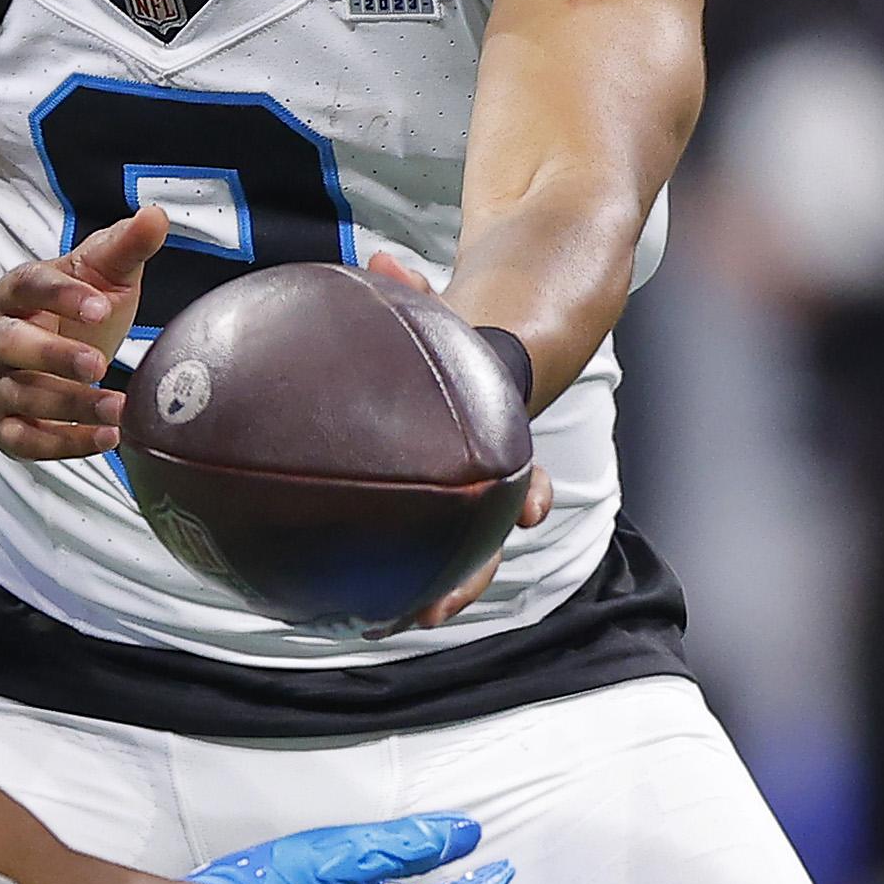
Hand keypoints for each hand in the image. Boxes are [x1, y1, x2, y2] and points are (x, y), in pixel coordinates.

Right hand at [0, 210, 165, 459]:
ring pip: (21, 396)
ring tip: (118, 408)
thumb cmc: (65, 316)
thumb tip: (155, 215)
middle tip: (98, 365)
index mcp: (16, 294)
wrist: (21, 366)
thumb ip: (123, 247)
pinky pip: (27, 441)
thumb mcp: (95, 277)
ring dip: (70, 406)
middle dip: (53, 356)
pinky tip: (106, 439)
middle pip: (11, 346)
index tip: (100, 305)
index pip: (29, 286)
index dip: (60, 296)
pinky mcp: (5, 426)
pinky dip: (65, 444)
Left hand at [355, 250, 550, 636]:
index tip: (531, 515)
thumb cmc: (458, 340)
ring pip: (459, 553)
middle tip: (437, 609)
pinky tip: (351, 595)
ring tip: (398, 621)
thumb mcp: (445, 315)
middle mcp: (489, 478)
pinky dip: (397, 567)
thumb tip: (378, 262)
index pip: (521, 471)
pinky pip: (420, 541)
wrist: (486, 361)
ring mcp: (466, 499)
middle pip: (488, 536)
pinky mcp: (438, 507)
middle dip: (469, 574)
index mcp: (500, 434)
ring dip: (436, 588)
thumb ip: (418, 295)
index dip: (527, 494)